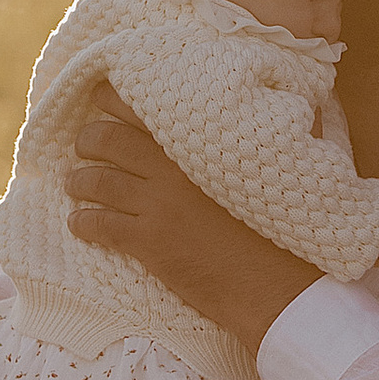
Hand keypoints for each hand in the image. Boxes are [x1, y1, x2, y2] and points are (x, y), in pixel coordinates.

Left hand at [67, 94, 319, 343]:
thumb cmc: (288, 223)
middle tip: (84, 141)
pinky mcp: (148, 243)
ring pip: (97, 181)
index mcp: (200, 141)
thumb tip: (302, 97)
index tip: (101, 95)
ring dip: (80, 179)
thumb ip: (287, 123)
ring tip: (76, 182)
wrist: (277, 284)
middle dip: (88, 138)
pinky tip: (78, 223)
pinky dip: (83, 221)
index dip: (112, 97)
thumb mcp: (288, 162)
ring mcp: (157, 206)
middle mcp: (171, 167)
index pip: (142, 105)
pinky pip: (100, 225)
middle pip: (108, 139)